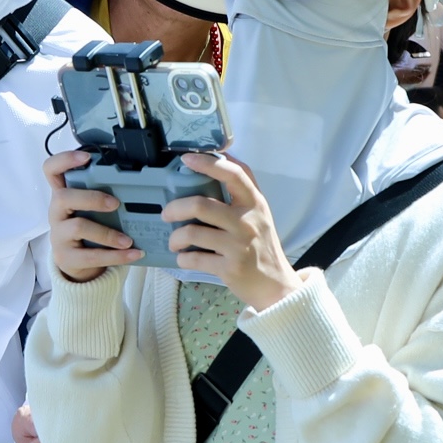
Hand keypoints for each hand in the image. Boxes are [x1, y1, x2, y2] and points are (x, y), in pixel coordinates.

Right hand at [45, 151, 136, 282]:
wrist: (76, 263)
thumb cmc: (87, 229)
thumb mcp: (89, 209)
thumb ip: (102, 196)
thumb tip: (138, 186)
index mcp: (62, 195)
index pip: (51, 170)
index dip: (65, 160)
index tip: (86, 157)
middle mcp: (56, 212)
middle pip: (63, 197)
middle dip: (91, 198)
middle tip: (116, 203)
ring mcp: (58, 235)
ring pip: (78, 227)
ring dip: (107, 233)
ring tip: (128, 240)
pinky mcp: (65, 256)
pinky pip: (91, 256)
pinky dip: (115, 256)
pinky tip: (133, 254)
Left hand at [167, 152, 296, 312]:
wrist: (276, 284)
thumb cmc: (262, 245)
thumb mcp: (259, 213)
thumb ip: (241, 191)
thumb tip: (218, 158)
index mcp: (255, 203)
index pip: (233, 174)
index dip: (208, 163)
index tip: (187, 158)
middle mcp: (248, 221)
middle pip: (201, 205)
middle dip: (175, 208)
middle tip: (166, 214)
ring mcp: (239, 245)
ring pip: (193, 233)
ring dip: (176, 238)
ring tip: (175, 242)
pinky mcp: (230, 268)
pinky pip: (195, 258)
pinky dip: (183, 259)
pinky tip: (184, 258)